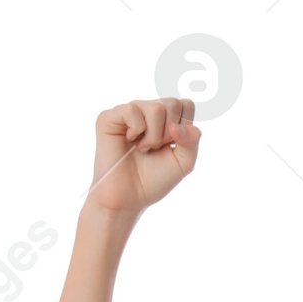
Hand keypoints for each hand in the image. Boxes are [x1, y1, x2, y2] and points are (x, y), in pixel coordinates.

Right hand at [84, 99, 200, 219]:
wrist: (129, 197)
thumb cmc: (154, 180)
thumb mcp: (183, 163)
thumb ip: (192, 142)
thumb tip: (176, 126)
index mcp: (167, 119)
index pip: (186, 105)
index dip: (184, 128)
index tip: (172, 146)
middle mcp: (148, 111)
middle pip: (173, 103)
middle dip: (169, 134)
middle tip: (156, 149)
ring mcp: (130, 112)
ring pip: (156, 107)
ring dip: (154, 136)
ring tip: (143, 149)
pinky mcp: (110, 116)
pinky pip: (132, 110)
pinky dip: (136, 130)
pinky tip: (129, 140)